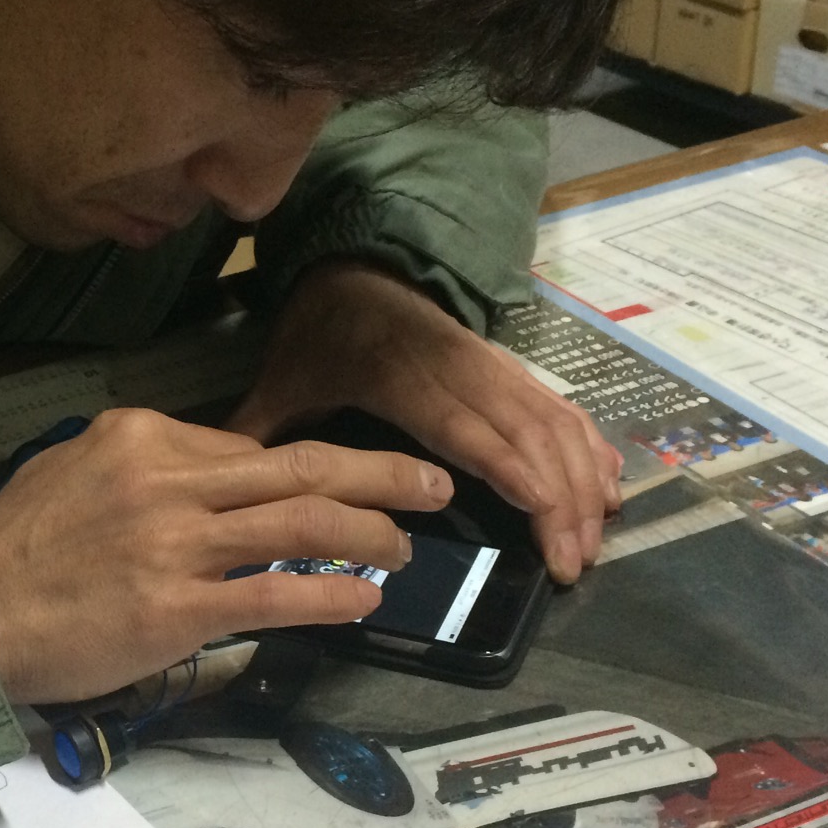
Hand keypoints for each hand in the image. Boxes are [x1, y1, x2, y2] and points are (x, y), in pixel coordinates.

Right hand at [0, 408, 452, 704]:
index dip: (305, 472)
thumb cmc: (13, 550)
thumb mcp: (72, 470)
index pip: (248, 448)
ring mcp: (176, 545)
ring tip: (403, 547)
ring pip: (301, 525)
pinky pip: (276, 595)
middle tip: (430, 483)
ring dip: (369, 533)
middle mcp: (167, 479)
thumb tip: (214, 476)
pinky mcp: (178, 609)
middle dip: (379, 473)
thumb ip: (144, 465)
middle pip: (300, 468)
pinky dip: (330, 594)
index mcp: (141, 436)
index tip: (339, 486)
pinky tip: (362, 598)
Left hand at [225, 262, 620, 583]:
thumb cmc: (321, 331)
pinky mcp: (510, 370)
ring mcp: (493, 368)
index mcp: (405, 376)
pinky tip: (608, 490)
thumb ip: (259, 425)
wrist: (358, 264)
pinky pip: (561, 409)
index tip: (542, 509)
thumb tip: (219, 477)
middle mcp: (462, 370)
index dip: (510, 466)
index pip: (467, 426)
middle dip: (559, 499)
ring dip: (581, 482)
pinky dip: (590, 449)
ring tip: (592, 543)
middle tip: (572, 564)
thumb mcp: (284, 375)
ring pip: (553, 424)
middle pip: (526, 434)